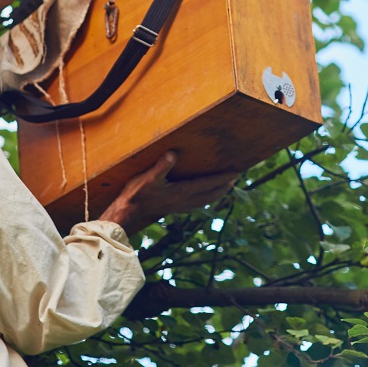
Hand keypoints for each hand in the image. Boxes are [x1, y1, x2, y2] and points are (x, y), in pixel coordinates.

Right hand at [96, 151, 237, 235]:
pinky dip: (208, 198)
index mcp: (181, 191)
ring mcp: (181, 206)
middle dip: (225, 185)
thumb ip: (161, 166)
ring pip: (206, 200)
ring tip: (228, 185)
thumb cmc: (137, 193)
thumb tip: (172, 154)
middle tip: (238, 176)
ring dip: (219, 193)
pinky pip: (198, 203)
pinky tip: (207, 196)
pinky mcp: (176, 208)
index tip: (236, 172)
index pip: (207, 184)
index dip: (223, 178)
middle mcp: (184, 200)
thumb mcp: (147, 178)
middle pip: (211, 193)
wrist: (129, 212)